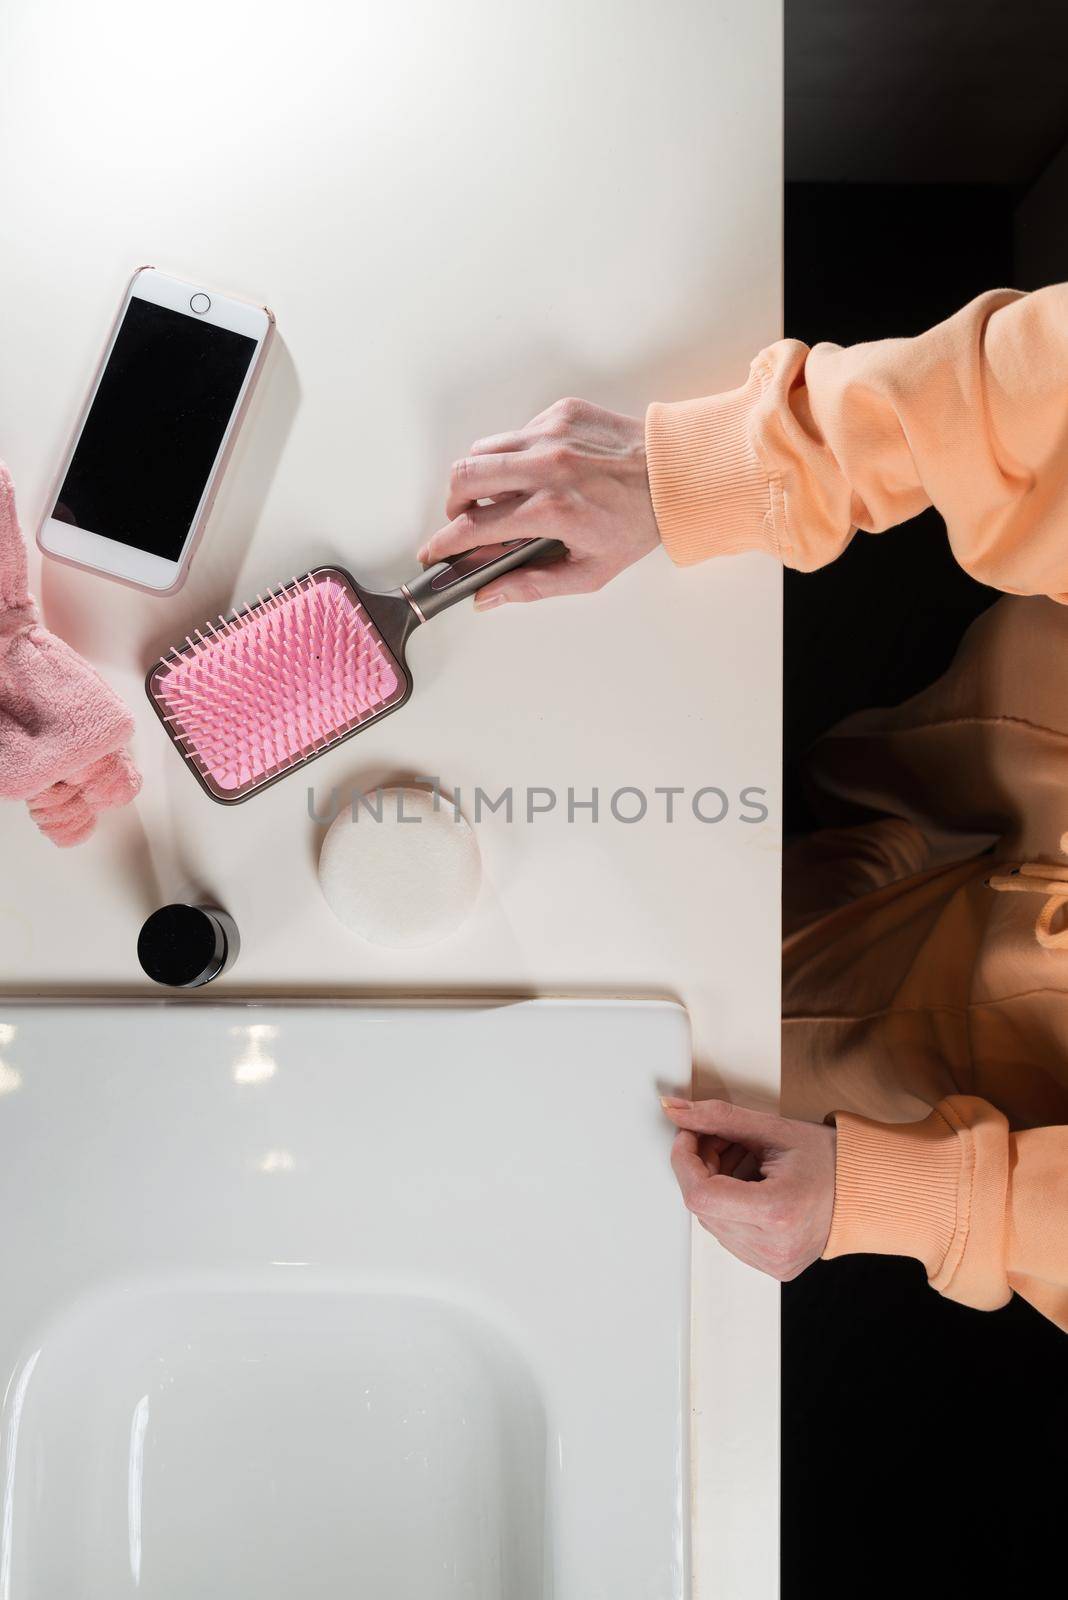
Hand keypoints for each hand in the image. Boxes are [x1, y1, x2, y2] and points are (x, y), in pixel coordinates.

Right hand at [417, 397, 659, 606]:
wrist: (675, 474)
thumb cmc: (638, 523)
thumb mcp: (589, 571)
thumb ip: (532, 586)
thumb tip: (488, 597)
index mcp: (553, 510)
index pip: (476, 527)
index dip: (446, 543)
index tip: (434, 553)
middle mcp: (548, 467)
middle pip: (464, 477)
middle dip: (453, 503)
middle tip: (464, 519)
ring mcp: (552, 435)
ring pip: (484, 450)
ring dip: (480, 476)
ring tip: (501, 496)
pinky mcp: (560, 413)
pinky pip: (517, 433)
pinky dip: (517, 455)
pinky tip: (539, 471)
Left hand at [661, 1097, 835, 1281]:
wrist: (865, 1192)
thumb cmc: (828, 1160)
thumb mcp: (773, 1129)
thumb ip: (718, 1118)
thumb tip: (673, 1111)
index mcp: (777, 1211)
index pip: (700, 1195)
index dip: (684, 1160)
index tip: (689, 1135)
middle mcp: (773, 1246)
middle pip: (703, 1207)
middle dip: (700, 1167)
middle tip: (721, 1139)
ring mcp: (772, 1262)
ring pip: (711, 1221)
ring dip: (713, 1186)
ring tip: (741, 1159)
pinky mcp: (771, 1267)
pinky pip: (729, 1235)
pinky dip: (728, 1206)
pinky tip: (748, 1184)